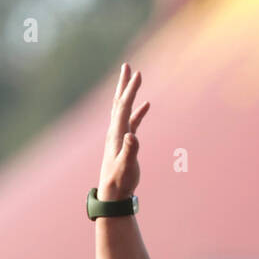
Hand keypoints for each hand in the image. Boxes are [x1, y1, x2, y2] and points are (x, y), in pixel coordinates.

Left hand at [97, 63, 150, 200]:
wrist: (112, 192)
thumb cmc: (120, 181)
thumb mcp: (126, 166)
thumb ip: (130, 150)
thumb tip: (132, 135)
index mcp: (117, 133)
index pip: (123, 106)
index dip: (131, 90)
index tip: (138, 74)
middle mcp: (115, 130)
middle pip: (119, 101)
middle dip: (124, 84)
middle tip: (127, 66)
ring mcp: (120, 135)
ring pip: (123, 108)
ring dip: (128, 93)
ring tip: (133, 78)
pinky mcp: (125, 142)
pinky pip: (131, 120)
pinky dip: (138, 111)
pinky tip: (146, 105)